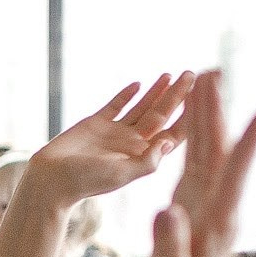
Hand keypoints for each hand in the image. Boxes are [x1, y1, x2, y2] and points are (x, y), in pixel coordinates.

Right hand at [21, 74, 192, 207]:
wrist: (49, 181)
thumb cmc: (84, 183)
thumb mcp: (120, 176)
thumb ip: (146, 162)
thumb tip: (169, 144)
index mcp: (141, 157)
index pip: (173, 133)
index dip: (190, 115)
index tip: (206, 97)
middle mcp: (131, 143)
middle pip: (161, 115)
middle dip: (178, 95)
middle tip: (193, 73)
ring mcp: (114, 133)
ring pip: (142, 107)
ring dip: (157, 91)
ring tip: (170, 74)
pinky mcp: (95, 124)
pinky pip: (116, 106)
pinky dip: (127, 94)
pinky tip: (139, 82)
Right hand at [165, 73, 255, 256]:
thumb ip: (171, 245)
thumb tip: (166, 212)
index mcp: (220, 218)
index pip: (236, 175)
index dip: (248, 145)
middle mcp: (221, 199)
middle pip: (223, 148)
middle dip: (219, 110)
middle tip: (216, 72)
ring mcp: (211, 194)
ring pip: (210, 145)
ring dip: (208, 111)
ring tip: (206, 76)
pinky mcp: (197, 194)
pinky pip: (198, 155)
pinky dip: (195, 130)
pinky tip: (193, 109)